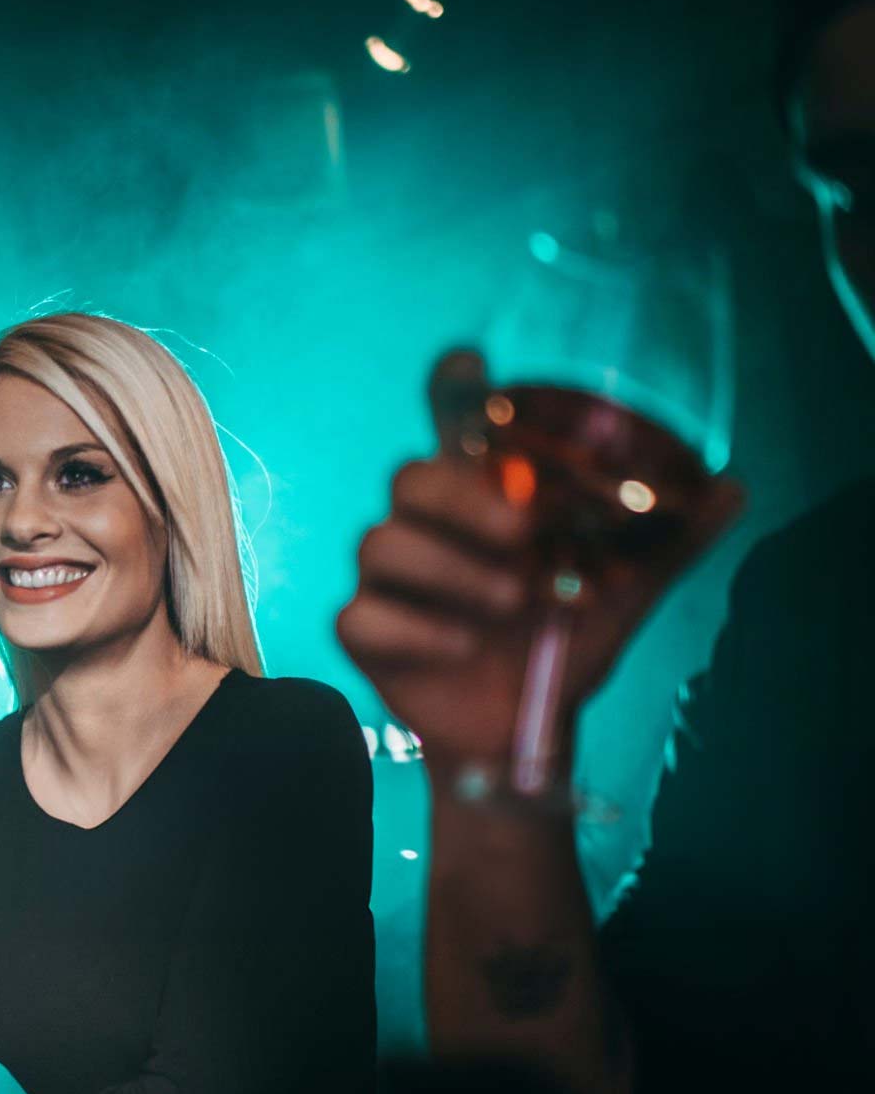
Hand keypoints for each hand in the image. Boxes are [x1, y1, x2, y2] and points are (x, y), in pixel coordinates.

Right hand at [336, 350, 742, 770]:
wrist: (523, 728)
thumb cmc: (562, 645)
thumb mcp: (624, 590)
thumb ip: (666, 541)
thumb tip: (732, 488)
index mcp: (479, 499)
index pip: (451, 424)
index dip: (452, 389)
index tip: (471, 365)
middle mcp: (425, 526)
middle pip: (410, 478)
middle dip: (466, 502)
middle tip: (524, 534)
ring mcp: (387, 578)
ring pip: (382, 542)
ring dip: (450, 570)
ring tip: (508, 603)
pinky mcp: (363, 631)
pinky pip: (362, 614)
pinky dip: (414, 628)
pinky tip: (460, 646)